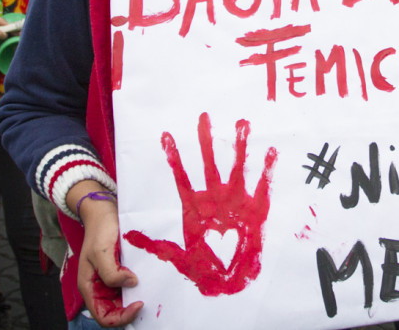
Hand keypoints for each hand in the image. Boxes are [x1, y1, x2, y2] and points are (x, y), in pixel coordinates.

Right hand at [77, 197, 142, 326]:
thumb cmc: (99, 229)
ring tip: (151, 291)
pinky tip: (149, 281)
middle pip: (114, 311)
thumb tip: (130, 283)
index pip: (103, 316)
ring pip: (123, 300)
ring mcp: (110, 279)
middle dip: (130, 310)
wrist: (104, 211)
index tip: (139, 304)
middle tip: (149, 299)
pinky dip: (139, 287)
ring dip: (136, 298)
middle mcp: (99, 287)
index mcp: (89, 287)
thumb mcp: (102, 251)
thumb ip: (112, 272)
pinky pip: (129, 286)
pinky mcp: (120, 270)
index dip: (120, 317)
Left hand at [124, 112, 276, 295]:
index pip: (182, 177)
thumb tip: (128, 236)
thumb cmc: (204, 267)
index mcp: (195, 207)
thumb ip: (154, 245)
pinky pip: (261, 186)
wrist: (229, 280)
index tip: (167, 136)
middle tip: (203, 118)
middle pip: (209, 164)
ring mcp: (235, 202)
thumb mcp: (176, 255)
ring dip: (239, 148)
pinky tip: (270, 151)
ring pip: (236, 168)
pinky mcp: (254, 210)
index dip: (174, 158)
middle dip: (206, 142)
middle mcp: (215, 199)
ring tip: (241, 125)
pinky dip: (266, 169)